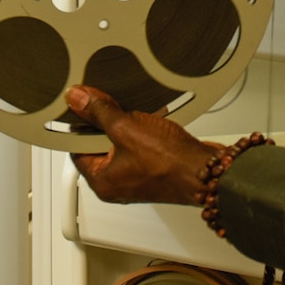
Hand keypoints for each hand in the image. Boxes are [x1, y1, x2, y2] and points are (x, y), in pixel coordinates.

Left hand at [65, 85, 211, 205]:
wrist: (206, 171)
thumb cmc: (170, 163)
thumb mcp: (126, 127)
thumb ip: (99, 112)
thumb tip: (78, 99)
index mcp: (102, 181)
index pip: (77, 149)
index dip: (80, 125)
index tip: (85, 106)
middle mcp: (118, 184)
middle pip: (100, 145)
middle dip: (107, 123)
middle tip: (114, 107)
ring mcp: (138, 178)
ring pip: (123, 144)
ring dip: (129, 126)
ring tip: (138, 116)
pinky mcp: (155, 170)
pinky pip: (142, 147)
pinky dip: (145, 132)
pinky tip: (153, 120)